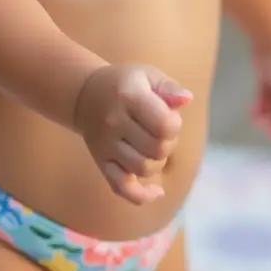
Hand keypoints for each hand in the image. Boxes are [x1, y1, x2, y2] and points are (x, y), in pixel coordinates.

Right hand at [73, 65, 191, 205]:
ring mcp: (106, 145)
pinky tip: (157, 192)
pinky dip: (141, 195)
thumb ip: (169, 88)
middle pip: (157, 149)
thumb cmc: (124, 83)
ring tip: (152, 148)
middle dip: (168, 144)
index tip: (168, 117)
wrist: (84, 94)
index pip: (165, 125)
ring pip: (143, 168)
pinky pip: (121, 187)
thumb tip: (186, 100)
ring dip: (157, 162)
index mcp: (129, 97)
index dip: (174, 125)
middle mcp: (114, 122)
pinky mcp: (101, 162)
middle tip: (160, 132)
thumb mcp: (148, 75)